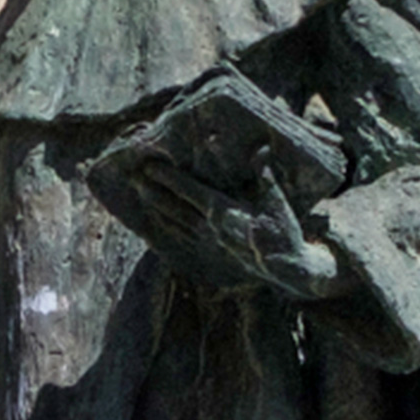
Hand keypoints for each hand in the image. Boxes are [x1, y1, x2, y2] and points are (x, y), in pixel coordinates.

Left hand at [127, 149, 347, 298]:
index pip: (190, 191)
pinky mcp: (212, 252)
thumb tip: (260, 150)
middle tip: (134, 178)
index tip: (150, 166)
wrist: (284, 268)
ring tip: (140, 195)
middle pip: (175, 207)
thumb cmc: (282, 233)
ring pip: (176, 223)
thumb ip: (265, 176)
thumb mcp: (276, 202)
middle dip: (154, 191)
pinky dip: (169, 229)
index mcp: (224, 213)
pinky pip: (183, 239)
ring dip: (157, 209)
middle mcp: (211, 228)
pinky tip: (159, 224)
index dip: (169, 178)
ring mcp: (209, 242)